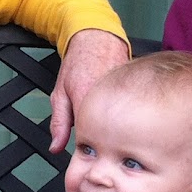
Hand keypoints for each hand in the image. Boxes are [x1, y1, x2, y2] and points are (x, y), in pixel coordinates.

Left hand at [49, 29, 130, 151]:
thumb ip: (58, 122)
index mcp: (86, 101)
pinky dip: (124, 115)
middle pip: (107, 135)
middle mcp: (107, 99)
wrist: (98, 38)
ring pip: (120, 125)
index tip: (85, 153)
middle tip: (96, 133)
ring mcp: (124, 95)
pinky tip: (119, 109)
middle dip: (101, 140)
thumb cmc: (78, 63)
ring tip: (108, 117)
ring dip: (114, 127)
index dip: (86, 149)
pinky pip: (129, 113)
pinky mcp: (135, 93)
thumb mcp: (60, 93)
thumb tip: (56, 147)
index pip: (87, 140)